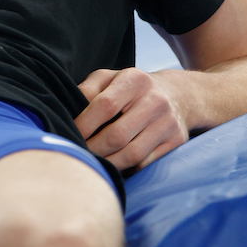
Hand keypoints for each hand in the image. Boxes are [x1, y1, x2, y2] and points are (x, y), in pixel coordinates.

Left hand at [74, 68, 188, 171]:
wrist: (177, 95)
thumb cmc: (132, 88)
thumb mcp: (110, 78)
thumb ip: (89, 89)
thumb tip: (69, 109)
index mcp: (135, 79)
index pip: (105, 105)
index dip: (84, 124)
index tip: (70, 133)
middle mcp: (154, 100)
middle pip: (118, 135)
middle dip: (93, 148)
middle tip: (77, 154)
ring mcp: (168, 123)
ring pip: (132, 154)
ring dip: (108, 163)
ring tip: (92, 164)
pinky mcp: (176, 142)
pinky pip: (146, 164)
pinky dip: (127, 169)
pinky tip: (113, 167)